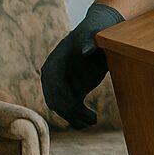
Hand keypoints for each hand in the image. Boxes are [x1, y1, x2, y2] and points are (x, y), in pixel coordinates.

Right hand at [40, 3, 123, 127]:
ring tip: (93, 122)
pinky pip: (69, 109)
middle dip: (70, 111)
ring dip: (74, 118)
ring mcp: (61, 84)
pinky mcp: (71, 91)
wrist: (100, 35)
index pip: (53, 83)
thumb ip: (89, 41)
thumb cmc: (97, 32)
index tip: (78, 106)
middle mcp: (53, 75)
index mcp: (55, 62)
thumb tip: (86, 51)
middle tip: (91, 119)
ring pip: (60, 107)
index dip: (63, 95)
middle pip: (54, 98)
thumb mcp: (94, 33)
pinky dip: (77, 117)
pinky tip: (90, 122)